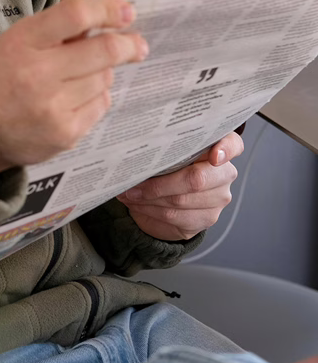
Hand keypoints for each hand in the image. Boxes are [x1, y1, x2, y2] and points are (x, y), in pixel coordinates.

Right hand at [0, 0, 148, 174]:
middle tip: (138, 44)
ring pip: (104, 78)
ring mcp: (53, 107)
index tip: (127, 12)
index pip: (75, 16)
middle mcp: (38, 74)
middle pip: (103, 50)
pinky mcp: (66, 133)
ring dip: (102, 72)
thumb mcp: (18, 38)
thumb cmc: (4, 74)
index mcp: (23, 42)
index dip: (107, 10)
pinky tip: (75, 97)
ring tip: (78, 76)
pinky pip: (101, 104)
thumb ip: (57, 25)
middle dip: (128, 44)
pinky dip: (96, 96)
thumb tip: (106, 16)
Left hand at [116, 132, 243, 239]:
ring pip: (182, 200)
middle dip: (160, 182)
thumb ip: (167, 145)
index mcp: (220, 148)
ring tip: (129, 192)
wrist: (170, 195)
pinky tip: (137, 204)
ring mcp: (219, 198)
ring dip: (149, 198)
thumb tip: (139, 145)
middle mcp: (225, 173)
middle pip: (198, 178)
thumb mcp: (170, 150)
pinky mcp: (207, 218)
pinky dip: (151, 210)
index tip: (214, 155)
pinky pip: (176, 216)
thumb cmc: (169, 164)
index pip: (233, 144)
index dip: (225, 149)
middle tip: (134, 181)